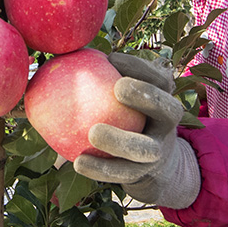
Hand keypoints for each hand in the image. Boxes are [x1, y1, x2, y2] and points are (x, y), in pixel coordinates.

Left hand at [73, 53, 200, 208]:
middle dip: (146, 96)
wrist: (147, 160)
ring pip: (145, 148)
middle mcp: (167, 123)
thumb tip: (61, 52)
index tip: (112, 58)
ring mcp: (158, 151)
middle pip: (167, 109)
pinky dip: (101, 169)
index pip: (159, 78)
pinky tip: (78, 162)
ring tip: (93, 133)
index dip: (140, 66)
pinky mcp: (142, 174)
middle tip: (118, 87)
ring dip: (120, 141)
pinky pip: (122, 173)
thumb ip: (98, 77)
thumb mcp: (118, 95)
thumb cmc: (121, 113)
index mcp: (163, 97)